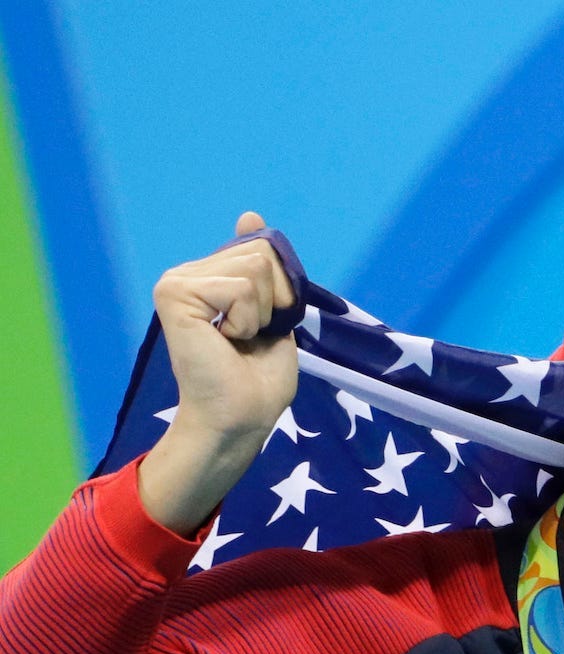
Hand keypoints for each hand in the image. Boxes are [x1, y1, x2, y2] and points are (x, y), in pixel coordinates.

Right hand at [138, 211, 297, 535]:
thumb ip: (264, 269)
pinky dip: (246, 319)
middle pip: (262, 253)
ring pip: (255, 269)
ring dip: (261, 313)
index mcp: (209, 276)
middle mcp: (186, 273)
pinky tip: (224, 340)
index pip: (263, 249)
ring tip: (237, 340)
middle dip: (275, 300)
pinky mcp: (174, 293)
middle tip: (249, 336)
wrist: (240, 420)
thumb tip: (250, 214)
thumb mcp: (274, 314)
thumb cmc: (257, 381)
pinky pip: (240, 287)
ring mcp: (176, 281)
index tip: (263, 324)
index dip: (281, 289)